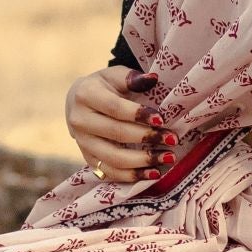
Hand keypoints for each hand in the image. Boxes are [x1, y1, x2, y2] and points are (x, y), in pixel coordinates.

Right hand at [66, 64, 162, 183]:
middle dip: (147, 138)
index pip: (114, 108)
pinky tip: (153, 173)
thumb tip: (153, 79)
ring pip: (113, 158)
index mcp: (86, 95)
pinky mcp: (88, 158)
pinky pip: (110, 172)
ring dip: (142, 161)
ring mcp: (82, 142)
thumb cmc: (104, 87)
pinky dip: (132, 176)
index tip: (161, 120)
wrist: (79, 103)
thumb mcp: (115, 75)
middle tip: (172, 139)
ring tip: (167, 158)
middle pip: (116, 133)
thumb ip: (133, 78)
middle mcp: (80, 120)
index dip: (138, 115)